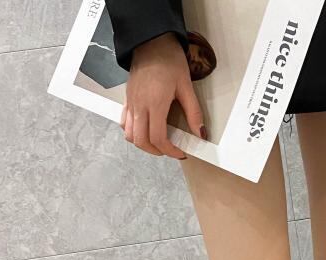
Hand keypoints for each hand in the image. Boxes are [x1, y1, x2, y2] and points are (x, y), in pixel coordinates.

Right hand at [120, 33, 205, 158]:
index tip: (180, 152)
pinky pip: (124, 122)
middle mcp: (140, 105)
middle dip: (156, 151)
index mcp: (155, 103)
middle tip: (170, 150)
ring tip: (158, 143)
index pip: (158, 138)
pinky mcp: (127, 98)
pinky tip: (146, 129)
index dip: (170, 151)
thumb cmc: (168, 59)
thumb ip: (193, 112)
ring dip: (143, 144)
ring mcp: (131, 102)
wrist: (150, 40)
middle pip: (141, 141)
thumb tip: (201, 133)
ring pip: (130, 135)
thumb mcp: (186, 86)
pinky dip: (133, 132)